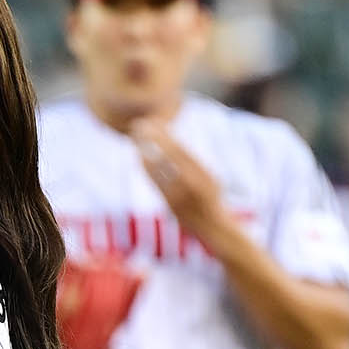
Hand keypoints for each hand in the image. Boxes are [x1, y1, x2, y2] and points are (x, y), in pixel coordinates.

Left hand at [130, 118, 228, 246]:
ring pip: (157, 169)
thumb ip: (192, 162)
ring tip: (136, 140)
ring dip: (144, 153)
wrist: (212, 226)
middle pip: (167, 155)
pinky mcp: (170, 205)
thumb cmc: (209, 195)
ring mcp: (180, 195)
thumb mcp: (208, 176)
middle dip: (152, 139)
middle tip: (139, 126)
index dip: (164, 135)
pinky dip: (146, 168)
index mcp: (204, 173)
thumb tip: (171, 142)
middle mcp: (192, 183)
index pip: (180, 149)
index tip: (154, 123)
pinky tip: (140, 157)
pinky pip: (155, 182)